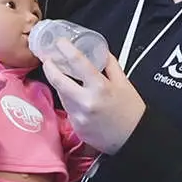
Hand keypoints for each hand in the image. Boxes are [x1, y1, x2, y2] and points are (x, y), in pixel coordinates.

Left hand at [40, 39, 145, 154]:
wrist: (134, 139)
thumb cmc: (131, 111)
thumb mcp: (125, 83)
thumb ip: (110, 65)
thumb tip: (100, 52)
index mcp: (101, 88)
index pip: (78, 63)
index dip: (66, 50)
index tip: (60, 42)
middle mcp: (87, 102)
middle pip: (59, 81)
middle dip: (50, 68)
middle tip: (48, 59)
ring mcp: (79, 117)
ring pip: (62, 96)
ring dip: (60, 85)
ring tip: (62, 76)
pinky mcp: (76, 127)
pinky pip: (69, 109)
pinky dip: (70, 101)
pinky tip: (78, 99)